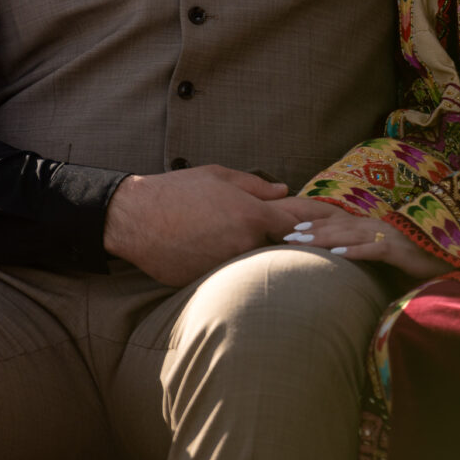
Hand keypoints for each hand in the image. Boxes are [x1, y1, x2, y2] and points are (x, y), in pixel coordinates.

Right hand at [103, 165, 313, 287]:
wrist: (136, 218)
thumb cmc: (177, 190)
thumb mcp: (218, 176)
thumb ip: (256, 185)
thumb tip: (284, 190)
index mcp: (252, 216)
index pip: (297, 225)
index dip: (312, 224)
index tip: (324, 226)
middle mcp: (245, 245)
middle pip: (276, 249)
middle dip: (275, 242)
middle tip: (258, 233)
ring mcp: (227, 268)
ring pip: (250, 265)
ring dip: (248, 256)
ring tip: (222, 240)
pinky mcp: (208, 283)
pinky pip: (227, 276)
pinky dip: (224, 268)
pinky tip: (204, 252)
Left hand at [282, 212, 450, 282]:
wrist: (448, 259)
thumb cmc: (418, 260)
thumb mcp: (387, 257)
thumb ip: (368, 255)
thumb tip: (345, 263)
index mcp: (373, 228)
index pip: (339, 224)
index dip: (316, 224)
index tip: (293, 228)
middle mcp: (377, 228)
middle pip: (338, 226)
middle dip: (311, 230)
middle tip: (287, 234)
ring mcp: (388, 237)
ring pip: (350, 234)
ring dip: (324, 237)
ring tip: (302, 241)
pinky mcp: (399, 250)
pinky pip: (373, 250)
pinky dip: (354, 251)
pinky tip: (337, 255)